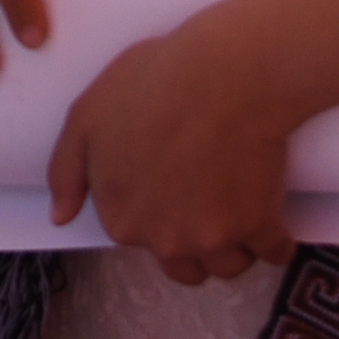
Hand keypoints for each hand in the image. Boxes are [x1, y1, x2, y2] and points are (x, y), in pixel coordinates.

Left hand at [47, 14, 300, 283]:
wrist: (224, 73)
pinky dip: (279, 238)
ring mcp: (213, 238)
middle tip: (210, 201)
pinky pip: (276, 250)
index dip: (158, 214)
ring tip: (242, 205)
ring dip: (237, 245)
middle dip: (197, 242)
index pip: (141, 240)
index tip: (175, 186)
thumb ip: (67, 172)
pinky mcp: (260, 225)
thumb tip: (60, 218)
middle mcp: (164, 240)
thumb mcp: (86, 117)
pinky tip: (276, 215)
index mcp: (121, 218)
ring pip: (229, 264)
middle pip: (187, 265)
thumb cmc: (152, 85)